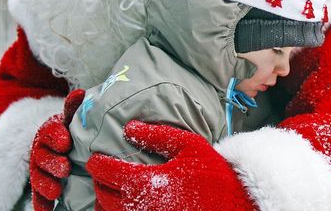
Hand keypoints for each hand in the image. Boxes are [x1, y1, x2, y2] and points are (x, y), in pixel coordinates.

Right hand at [30, 89, 84, 210]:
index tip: (65, 141)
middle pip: (42, 156)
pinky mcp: (41, 184)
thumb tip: (79, 93)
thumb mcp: (73, 118)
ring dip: (45, 183)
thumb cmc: (72, 129)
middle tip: (65, 168)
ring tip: (56, 190)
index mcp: (51, 131)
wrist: (64, 144)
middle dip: (52, 162)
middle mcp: (43, 149)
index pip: (50, 131)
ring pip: (39, 175)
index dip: (56, 136)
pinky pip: (37, 194)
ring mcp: (40, 167)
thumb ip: (74, 108)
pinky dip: (40, 203)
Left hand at [86, 121, 256, 210]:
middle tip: (102, 173)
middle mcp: (140, 205)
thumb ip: (156, 135)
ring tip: (109, 191)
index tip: (94, 159)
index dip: (96, 163)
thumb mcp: (188, 146)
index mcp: (146, 181)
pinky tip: (125, 206)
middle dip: (99, 182)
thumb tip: (129, 126)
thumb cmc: (213, 174)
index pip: (106, 172)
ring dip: (104, 202)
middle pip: (102, 195)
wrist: (235, 205)